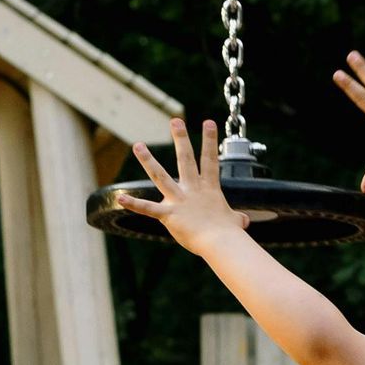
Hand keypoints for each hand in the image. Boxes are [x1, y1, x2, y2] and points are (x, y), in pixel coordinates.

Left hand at [121, 118, 250, 257]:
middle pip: (186, 159)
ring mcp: (179, 200)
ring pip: (160, 176)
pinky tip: (120, 197)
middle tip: (175, 120)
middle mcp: (193, 190)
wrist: (220, 243)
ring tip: (138, 145)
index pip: (210, 160)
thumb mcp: (235, 222)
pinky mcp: (168, 214)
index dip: (210, 141)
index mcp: (209, 189)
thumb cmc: (228, 234)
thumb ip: (237, 218)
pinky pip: (147, 208)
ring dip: (148, 160)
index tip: (208, 122)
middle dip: (181, 139)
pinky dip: (133, 203)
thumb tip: (244, 221)